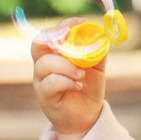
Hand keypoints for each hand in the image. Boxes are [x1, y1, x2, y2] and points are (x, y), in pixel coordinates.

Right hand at [31, 19, 106, 139]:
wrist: (86, 116)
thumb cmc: (88, 88)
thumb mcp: (97, 66)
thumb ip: (98, 50)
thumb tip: (102, 33)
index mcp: (54, 53)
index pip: (51, 33)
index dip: (64, 25)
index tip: (81, 23)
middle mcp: (44, 64)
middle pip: (38, 44)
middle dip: (54, 37)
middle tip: (70, 38)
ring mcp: (41, 80)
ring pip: (44, 64)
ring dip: (65, 65)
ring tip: (81, 73)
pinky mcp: (44, 96)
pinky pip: (50, 83)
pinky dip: (66, 81)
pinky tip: (78, 85)